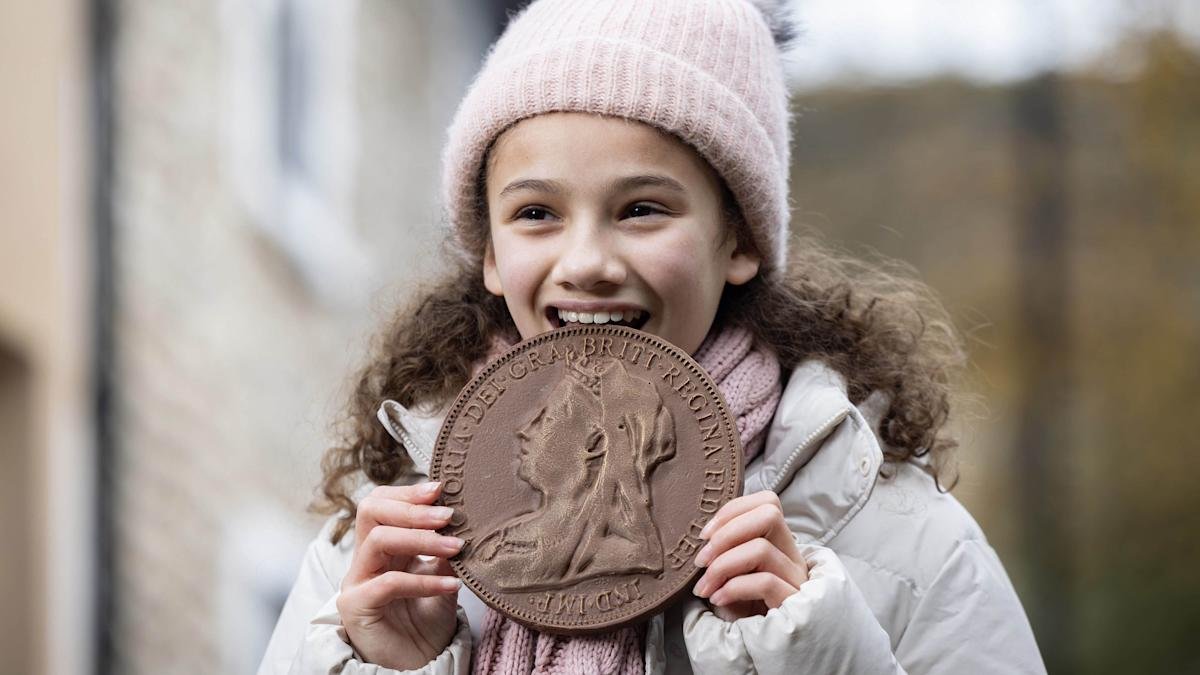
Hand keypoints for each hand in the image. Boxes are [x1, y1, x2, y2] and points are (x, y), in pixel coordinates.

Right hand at [336, 482, 464, 669]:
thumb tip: (464, 522)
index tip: (441, 488)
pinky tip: (453, 584)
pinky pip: (388, 582)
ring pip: (379, 540)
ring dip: (422, 539)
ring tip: (456, 547)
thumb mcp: (444, 580)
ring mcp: (356, 581)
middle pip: (371, 510)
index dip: (407, 492)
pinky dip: (424, 580)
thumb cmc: (427, 624)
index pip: (382, 503)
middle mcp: (365, 559)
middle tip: (448, 515)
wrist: (418, 666)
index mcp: (384, 546)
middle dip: (412, 508)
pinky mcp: (356, 606)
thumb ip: (447, 553)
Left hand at [691, 490, 807, 620]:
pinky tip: (718, 599)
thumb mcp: (732, 579)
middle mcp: (793, 557)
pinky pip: (764, 582)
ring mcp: (796, 580)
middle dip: (727, 530)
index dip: (733, 510)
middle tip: (701, 558)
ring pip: (761, 549)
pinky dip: (733, 587)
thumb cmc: (744, 613)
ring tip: (705, 587)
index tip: (704, 534)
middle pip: (769, 514)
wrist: (765, 655)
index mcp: (779, 545)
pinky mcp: (794, 604)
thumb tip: (698, 540)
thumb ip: (725, 555)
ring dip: (722, 565)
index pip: (767, 502)